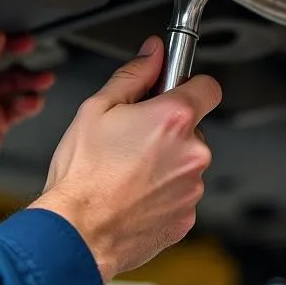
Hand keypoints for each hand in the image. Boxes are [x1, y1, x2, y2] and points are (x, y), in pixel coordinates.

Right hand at [31, 36, 218, 283]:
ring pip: (184, 163)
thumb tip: (152, 53)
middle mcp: (192, 153)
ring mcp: (192, 189)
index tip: (172, 91)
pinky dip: (160, 192)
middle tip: (129, 138)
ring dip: (163, 163)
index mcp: (173, 118)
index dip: (188, 85)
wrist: (78, 231)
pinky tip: (130, 192)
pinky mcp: (186, 218)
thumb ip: (133, 75)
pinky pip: (178, 194)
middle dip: (166, 129)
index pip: (208, 86)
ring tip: (124, 170)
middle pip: (192, 128)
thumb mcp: (96, 108)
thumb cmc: (82, 174)